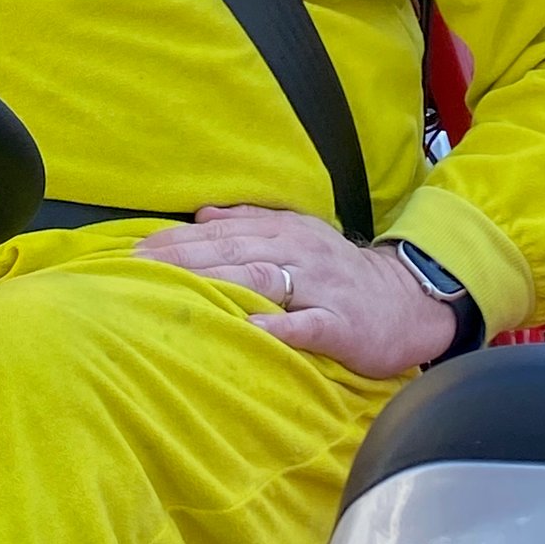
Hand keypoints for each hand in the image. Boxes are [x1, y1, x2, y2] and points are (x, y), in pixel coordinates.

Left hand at [134, 206, 456, 378]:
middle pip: (235, 251)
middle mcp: (300, 252)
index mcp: (285, 231)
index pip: (222, 232)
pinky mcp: (341, 323)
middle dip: (184, 258)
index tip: (135, 250)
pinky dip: (278, 326)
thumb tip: (202, 214)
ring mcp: (321, 287)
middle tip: (138, 269)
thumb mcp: (299, 235)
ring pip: (265, 279)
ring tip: (178, 291)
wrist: (409, 301)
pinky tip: (248, 329)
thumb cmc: (341, 273)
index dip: (177, 240)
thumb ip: (251, 222)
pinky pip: (307, 325)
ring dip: (219, 283)